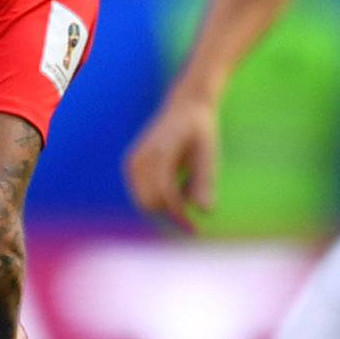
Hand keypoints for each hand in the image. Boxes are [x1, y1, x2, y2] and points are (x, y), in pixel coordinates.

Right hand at [124, 87, 220, 232]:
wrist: (184, 107)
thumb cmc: (200, 131)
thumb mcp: (208, 155)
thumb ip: (205, 182)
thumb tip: (206, 212)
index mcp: (160, 153)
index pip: (165, 194)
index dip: (179, 216)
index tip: (195, 231)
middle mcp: (140, 159)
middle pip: (151, 203)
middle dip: (171, 215)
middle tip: (194, 225)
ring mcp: (132, 163)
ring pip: (144, 201)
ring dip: (165, 206)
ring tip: (188, 188)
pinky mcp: (132, 167)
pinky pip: (142, 194)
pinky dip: (159, 198)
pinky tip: (178, 183)